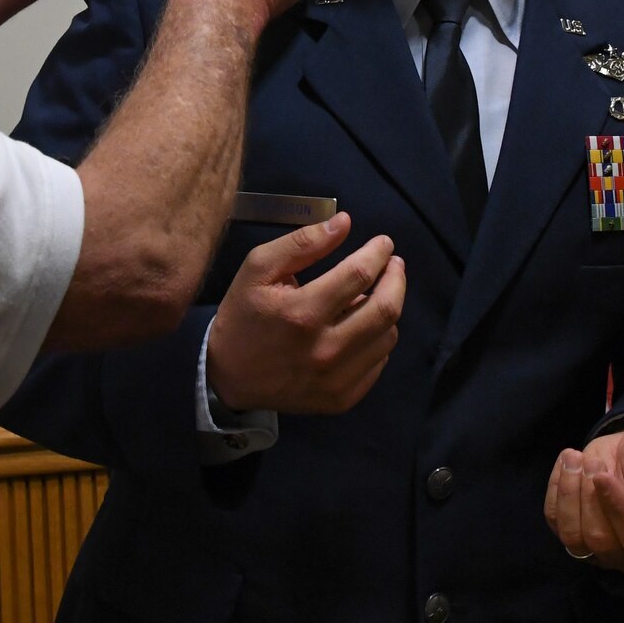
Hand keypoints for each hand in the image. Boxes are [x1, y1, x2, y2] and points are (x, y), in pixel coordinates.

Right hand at [206, 212, 404, 413]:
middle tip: (393, 263)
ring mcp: (335, 380)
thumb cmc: (244, 316)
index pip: (359, 274)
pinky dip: (378, 339)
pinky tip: (361, 327)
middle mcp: (324, 350)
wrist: (227, 377)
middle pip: (385, 309)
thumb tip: (345, 223)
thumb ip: (302, 243)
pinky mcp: (341, 399)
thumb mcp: (258, 269)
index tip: (383, 242)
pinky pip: (379, 363)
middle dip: (397, 278)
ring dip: (387, 309)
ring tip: (372, 295)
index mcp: (302, 314)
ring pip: (387, 337)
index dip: (378, 252)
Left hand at [544, 427, 623, 574]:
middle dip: (590, 498)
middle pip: (601, 542)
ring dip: (569, 495)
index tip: (602, 474)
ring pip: (574, 539)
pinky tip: (567, 464)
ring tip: (576, 459)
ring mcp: (602, 549)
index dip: (616, 507)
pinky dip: (556, 492)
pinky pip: (556, 523)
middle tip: (592, 461)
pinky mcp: (577, 532)